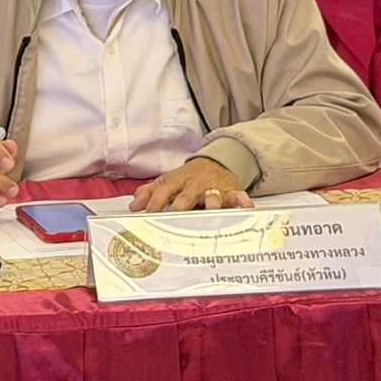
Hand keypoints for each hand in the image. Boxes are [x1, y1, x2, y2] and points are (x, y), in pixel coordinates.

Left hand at [136, 157, 251, 212]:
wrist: (215, 162)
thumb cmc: (188, 178)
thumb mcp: (168, 181)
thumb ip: (150, 192)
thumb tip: (133, 205)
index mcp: (177, 181)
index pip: (164, 190)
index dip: (155, 201)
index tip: (148, 213)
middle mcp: (195, 185)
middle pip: (186, 197)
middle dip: (180, 207)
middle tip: (174, 219)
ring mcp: (213, 188)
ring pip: (212, 197)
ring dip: (211, 204)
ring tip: (210, 213)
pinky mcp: (229, 192)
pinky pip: (237, 196)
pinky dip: (242, 201)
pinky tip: (246, 207)